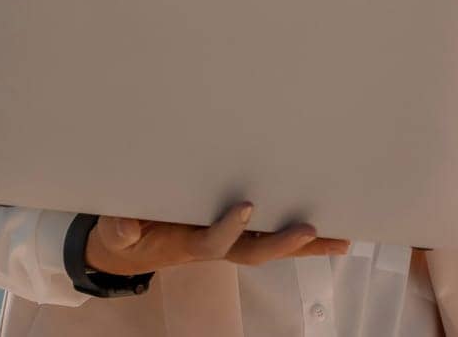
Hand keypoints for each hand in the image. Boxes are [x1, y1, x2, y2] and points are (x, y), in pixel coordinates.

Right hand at [84, 200, 351, 275]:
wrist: (130, 245)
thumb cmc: (128, 232)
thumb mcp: (117, 231)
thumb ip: (120, 228)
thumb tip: (125, 227)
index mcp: (187, 243)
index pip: (211, 241)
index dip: (228, 228)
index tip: (245, 206)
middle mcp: (216, 244)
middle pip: (254, 251)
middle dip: (282, 242)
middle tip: (309, 230)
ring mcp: (229, 240)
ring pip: (271, 245)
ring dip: (305, 243)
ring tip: (341, 237)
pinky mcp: (237, 232)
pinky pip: (271, 235)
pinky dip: (302, 237)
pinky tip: (331, 233)